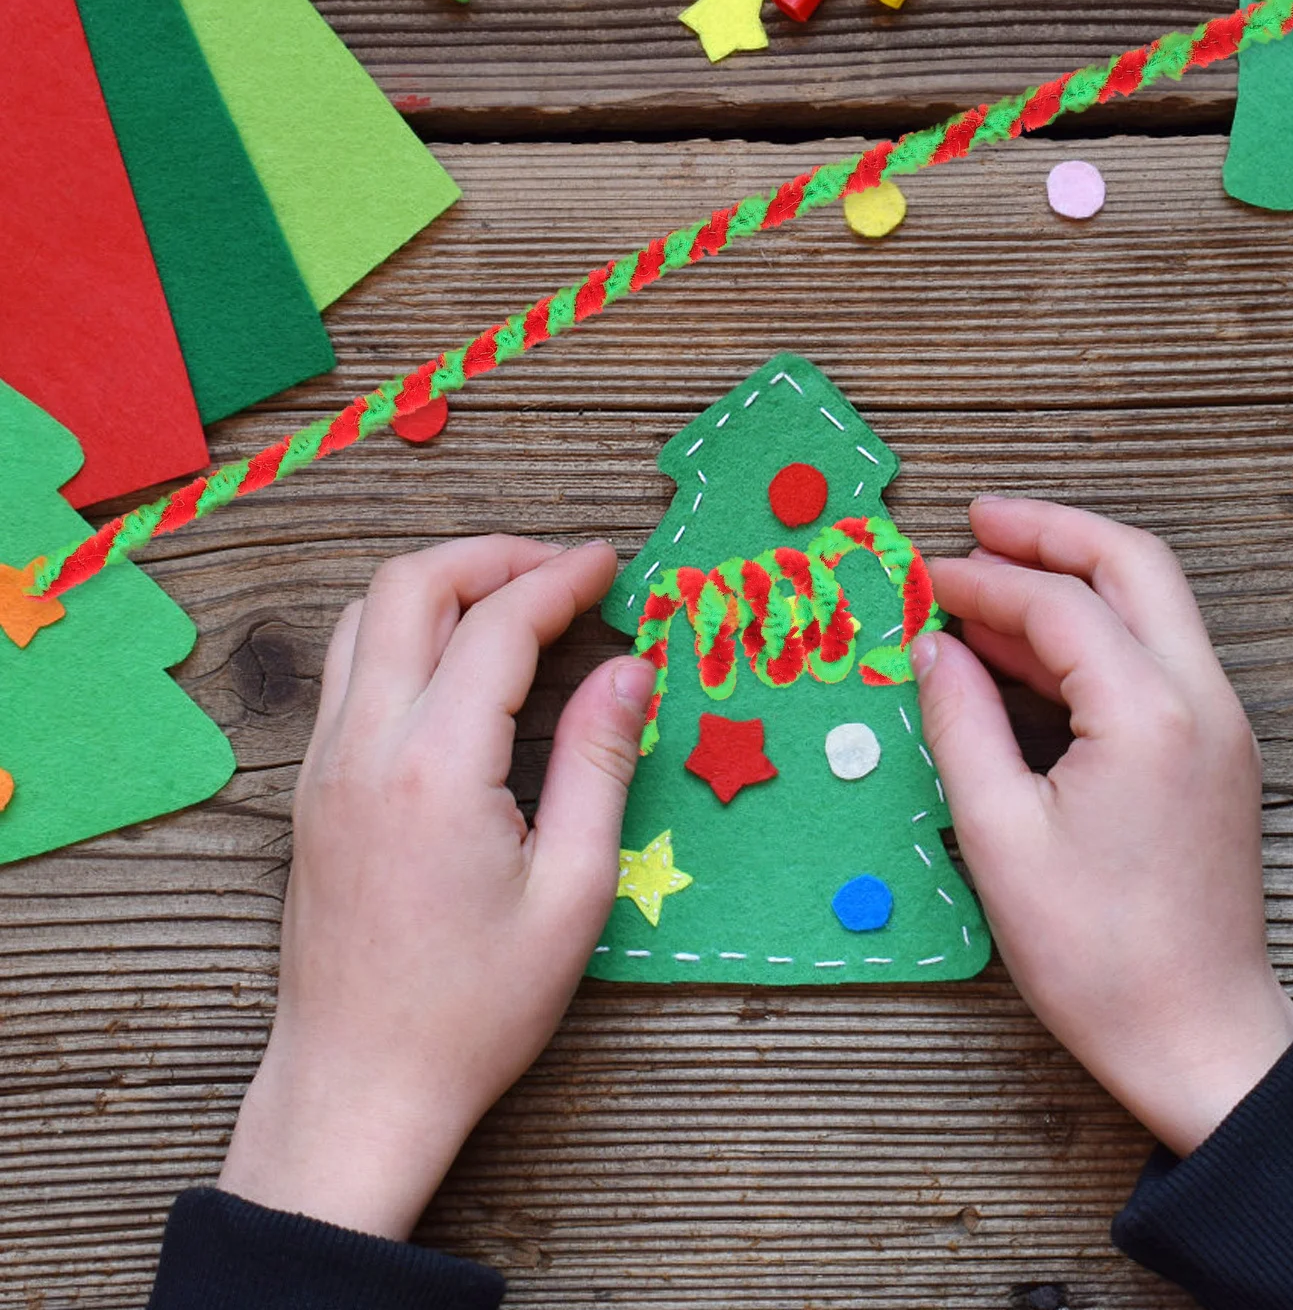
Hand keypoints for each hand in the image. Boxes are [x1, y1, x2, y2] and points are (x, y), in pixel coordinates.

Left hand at [219, 537, 655, 1237]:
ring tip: (516, 604)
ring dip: (444, 585)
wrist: (357, 1086)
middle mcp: (364, 745)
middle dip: (493, 555)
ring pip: (368, 614)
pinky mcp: (311, 787)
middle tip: (564, 572)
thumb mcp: (572, 890)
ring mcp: (324, 762)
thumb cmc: (476, 1007)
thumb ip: (600, 761)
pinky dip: (410, 630)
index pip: (498, 624)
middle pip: (412, 585)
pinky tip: (462, 664)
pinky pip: (352, 665)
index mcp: (435, 768)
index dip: (562, 579)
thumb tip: (631, 669)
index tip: (613, 565)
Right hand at [913, 498, 1292, 1156]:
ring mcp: (1218, 722)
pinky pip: (1154, 654)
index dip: (980, 583)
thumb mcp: (1000, 836)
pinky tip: (1027, 653)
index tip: (918, 582)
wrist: (1198, 1037)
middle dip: (1050, 532)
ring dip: (1073, 578)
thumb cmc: (1095, 954)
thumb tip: (931, 646)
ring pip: (1151, 601)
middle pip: (1132, 563)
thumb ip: (960, 723)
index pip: (1059, 606)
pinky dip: (1093, 631)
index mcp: (1149, 714)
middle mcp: (1201, 698)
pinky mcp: (1214, 751)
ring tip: (985, 587)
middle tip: (976, 522)